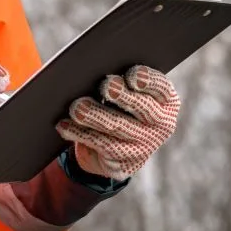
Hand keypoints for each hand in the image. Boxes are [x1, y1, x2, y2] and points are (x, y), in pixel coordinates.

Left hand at [56, 65, 179, 180]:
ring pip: (119, 127)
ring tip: (77, 107)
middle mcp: (161, 124)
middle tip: (107, 86)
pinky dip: (80, 133)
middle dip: (123, 96)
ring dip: (96, 116)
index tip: (132, 75)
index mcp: (165, 101)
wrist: (113, 149)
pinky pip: (102, 146)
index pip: (161, 87)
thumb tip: (92, 68)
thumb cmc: (116, 107)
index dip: (149, 81)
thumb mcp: (122, 92)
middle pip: (142, 107)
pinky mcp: (127, 162)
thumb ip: (116, 79)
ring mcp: (146, 145)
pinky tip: (64, 125)